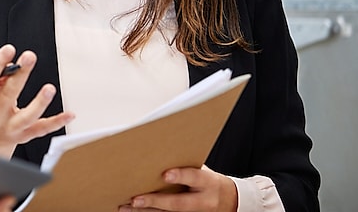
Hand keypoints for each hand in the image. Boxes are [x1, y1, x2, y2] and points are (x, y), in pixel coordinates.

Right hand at [0, 44, 74, 158]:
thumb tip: (12, 66)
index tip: (9, 50)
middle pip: (8, 94)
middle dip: (20, 74)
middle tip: (29, 57)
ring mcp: (11, 127)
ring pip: (27, 116)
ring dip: (39, 102)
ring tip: (49, 88)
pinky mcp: (26, 135)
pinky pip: (43, 128)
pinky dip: (57, 122)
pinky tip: (69, 114)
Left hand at [117, 166, 237, 211]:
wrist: (231, 202)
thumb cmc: (211, 182)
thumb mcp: (206, 172)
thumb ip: (186, 166)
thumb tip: (159, 152)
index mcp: (209, 183)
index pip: (194, 178)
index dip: (180, 176)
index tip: (165, 174)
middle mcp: (203, 201)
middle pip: (178, 203)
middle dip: (155, 201)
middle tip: (136, 199)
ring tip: (126, 207)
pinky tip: (135, 211)